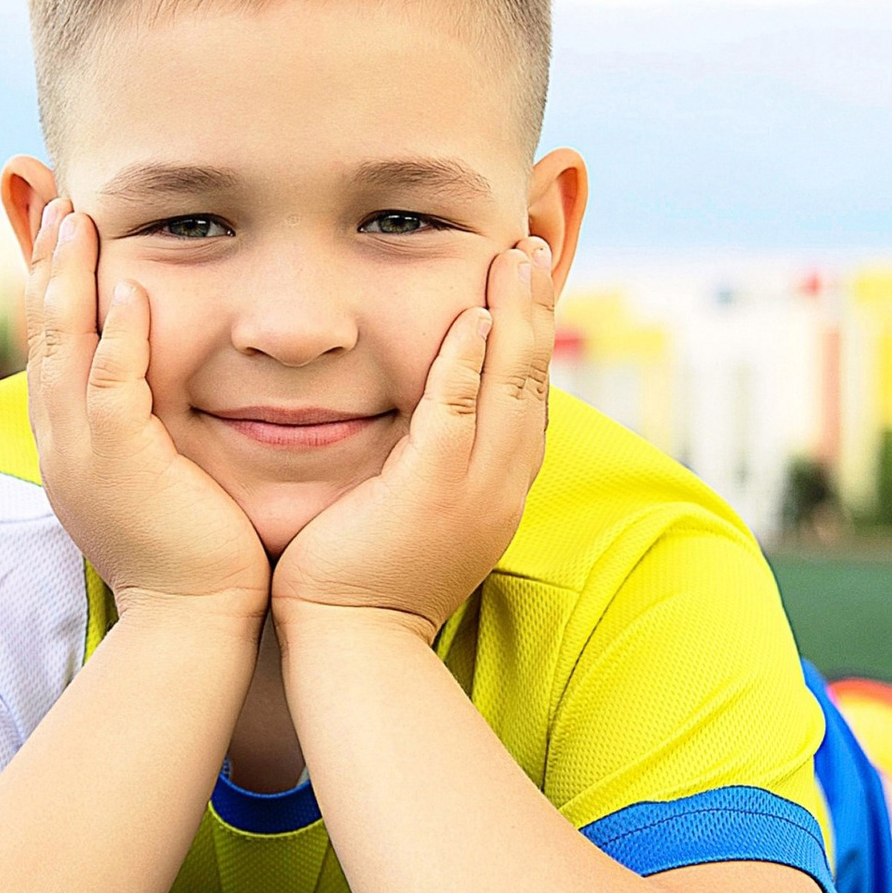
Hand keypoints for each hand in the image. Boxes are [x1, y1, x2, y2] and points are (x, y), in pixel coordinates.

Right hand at [25, 205, 271, 626]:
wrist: (191, 624)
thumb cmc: (198, 561)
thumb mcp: (164, 485)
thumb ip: (157, 436)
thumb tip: (172, 405)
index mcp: (70, 450)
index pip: (51, 355)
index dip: (52, 293)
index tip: (62, 239)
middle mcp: (61, 447)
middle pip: (41, 338)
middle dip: (45, 267)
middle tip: (57, 206)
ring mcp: (82, 454)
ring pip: (62, 348)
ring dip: (68, 279)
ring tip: (77, 220)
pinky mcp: (119, 462)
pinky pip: (111, 382)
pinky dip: (119, 331)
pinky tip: (133, 283)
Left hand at [272, 237, 553, 639]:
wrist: (354, 643)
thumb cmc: (362, 583)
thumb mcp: (409, 516)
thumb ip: (421, 469)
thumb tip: (414, 435)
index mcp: (497, 492)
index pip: (525, 402)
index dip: (531, 341)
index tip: (527, 288)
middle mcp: (501, 487)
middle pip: (532, 382)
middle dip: (536, 310)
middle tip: (533, 249)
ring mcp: (475, 489)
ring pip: (510, 386)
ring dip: (515, 315)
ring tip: (516, 257)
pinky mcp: (434, 489)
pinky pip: (459, 410)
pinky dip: (468, 359)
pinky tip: (472, 314)